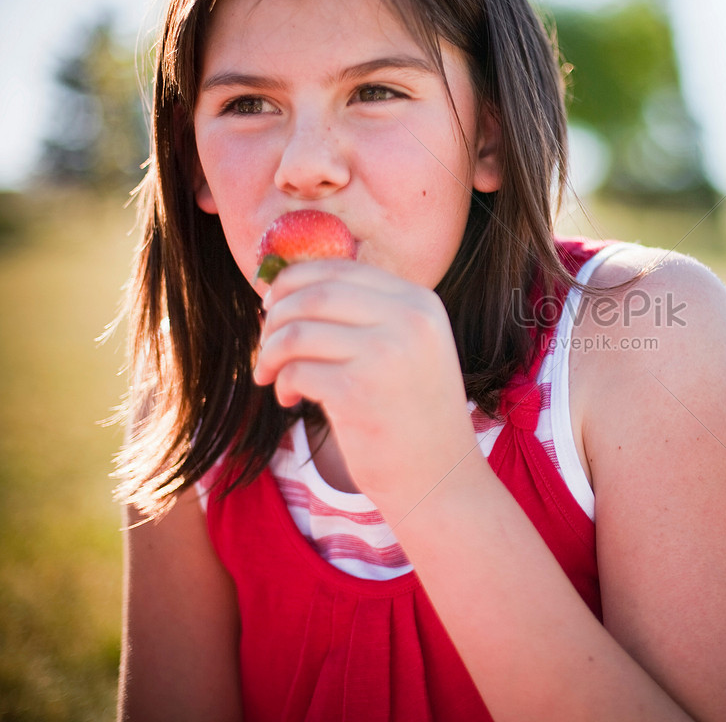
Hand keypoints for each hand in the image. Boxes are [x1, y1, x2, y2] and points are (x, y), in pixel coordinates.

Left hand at [252, 260, 479, 510]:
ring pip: (297, 330)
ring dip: (270, 352)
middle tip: (265, 343)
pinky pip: (296, 370)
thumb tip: (286, 286)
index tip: (273, 306)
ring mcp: (385, 353)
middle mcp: (408, 320)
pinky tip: (290, 400)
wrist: (440, 477)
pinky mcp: (357, 390)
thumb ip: (367, 313)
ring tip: (271, 375)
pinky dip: (282, 384)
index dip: (294, 282)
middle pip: (313, 293)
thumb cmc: (411, 413)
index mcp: (420, 302)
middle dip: (275, 316)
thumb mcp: (408, 347)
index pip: (340, 268)